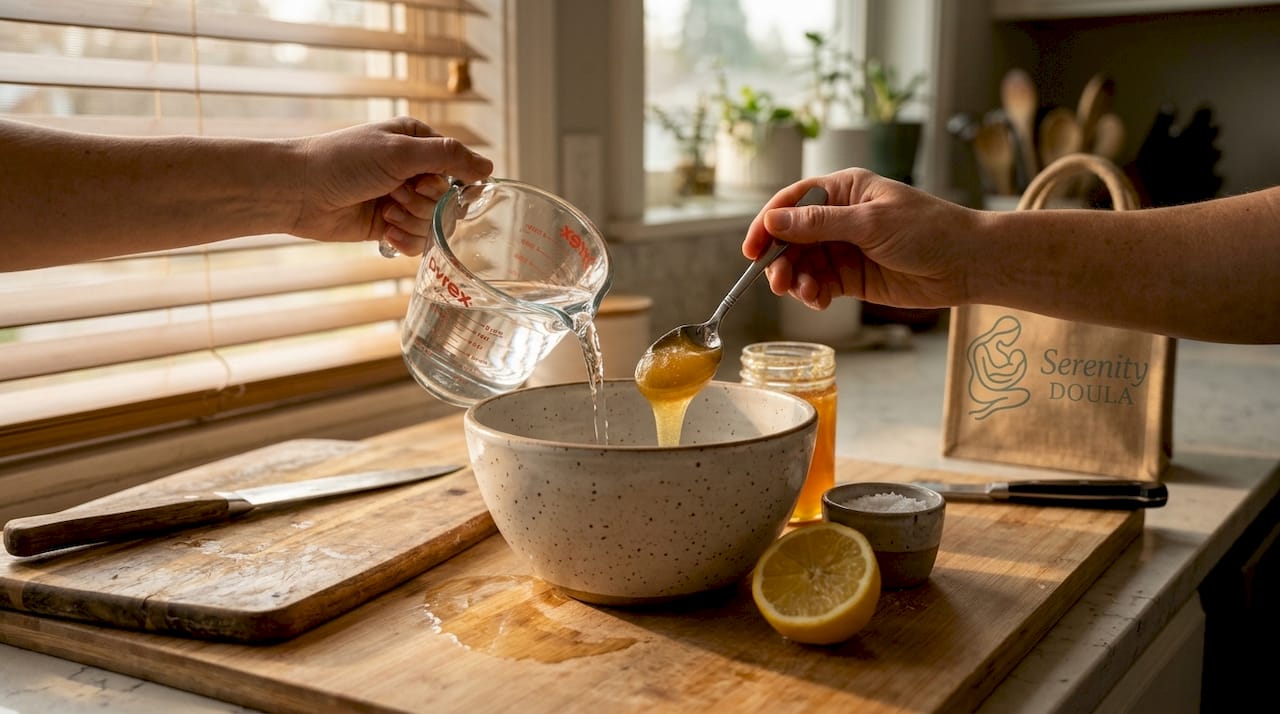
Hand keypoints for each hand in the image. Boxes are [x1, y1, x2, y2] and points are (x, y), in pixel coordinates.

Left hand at [291, 117, 493, 254]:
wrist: (299, 191)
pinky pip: (417, 242)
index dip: (449, 181)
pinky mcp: (388, 226)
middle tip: (394, 194)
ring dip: (412, 221)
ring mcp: (400, 199)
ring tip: (385, 212)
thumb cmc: (344, 161)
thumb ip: (449, 158)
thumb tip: (489, 168)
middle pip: (447, 199)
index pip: (457, 166)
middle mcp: (411, 170)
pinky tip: (386, 234)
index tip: (427, 182)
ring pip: (433, 223)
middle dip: (423, 202)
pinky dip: (405, 241)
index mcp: (417, 142)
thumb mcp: (400, 152)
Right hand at [743, 168, 982, 309]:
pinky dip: (814, 294)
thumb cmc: (927, 230)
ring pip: (802, 264)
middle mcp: (839, 217)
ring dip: (796, 280)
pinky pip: (820, 284)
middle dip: (780, 259)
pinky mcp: (852, 277)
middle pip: (791, 237)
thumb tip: (773, 221)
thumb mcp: (870, 223)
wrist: (967, 264)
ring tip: (806, 293)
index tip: (751, 249)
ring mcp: (844, 248)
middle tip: (779, 282)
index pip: (792, 202)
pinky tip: (820, 301)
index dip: (767, 224)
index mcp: (844, 190)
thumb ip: (819, 224)